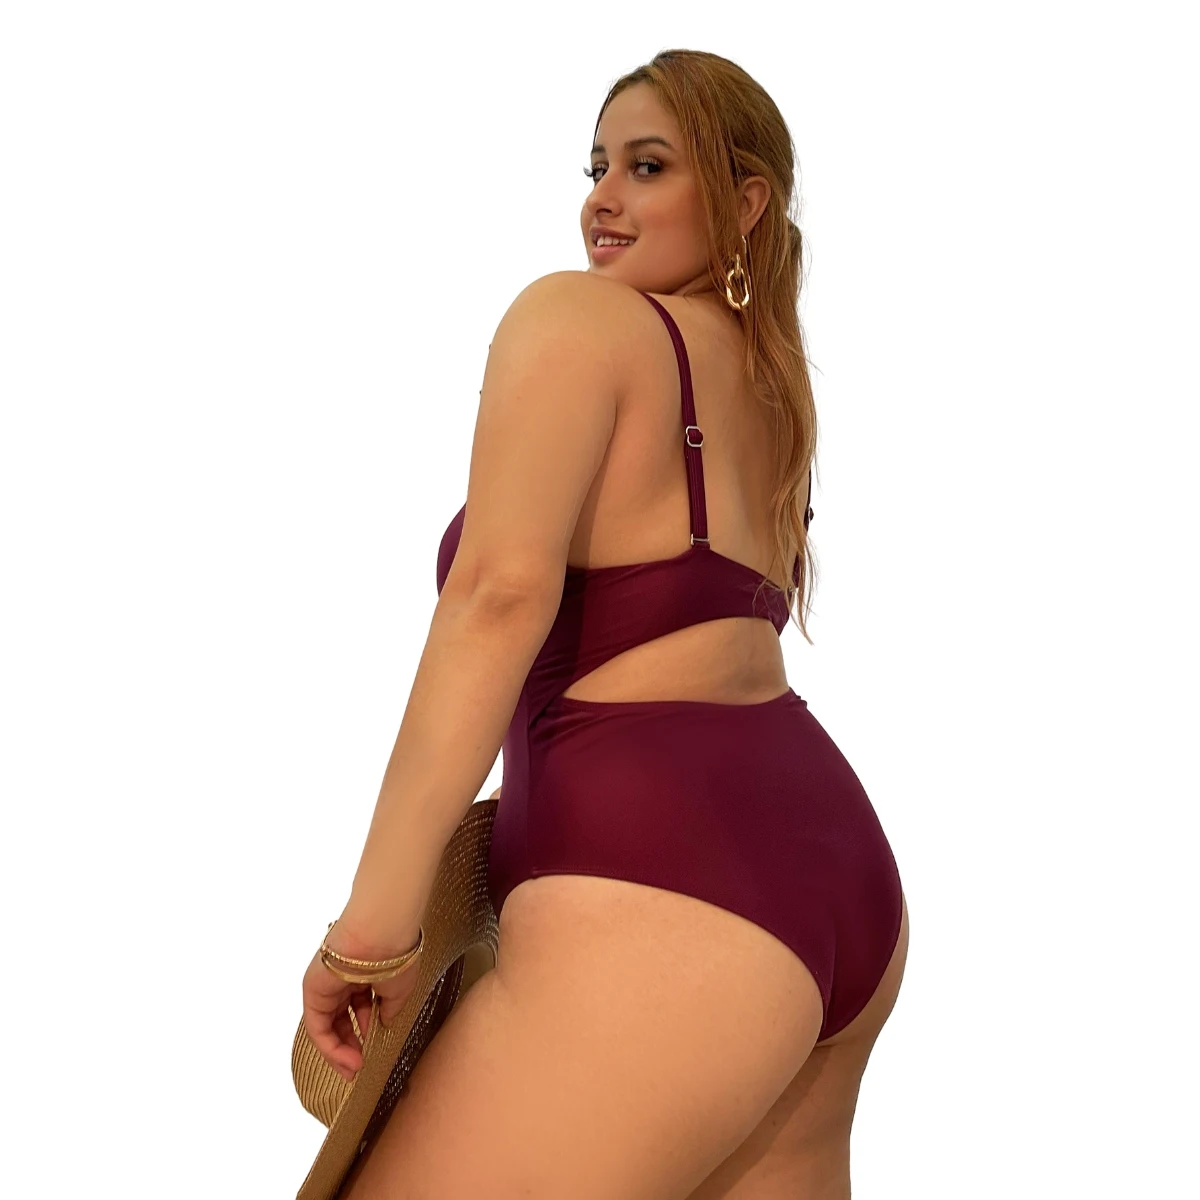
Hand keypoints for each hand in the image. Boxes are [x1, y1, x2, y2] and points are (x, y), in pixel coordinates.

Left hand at [301, 921, 424, 1082]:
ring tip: (355, 1068)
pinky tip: (348, 1059)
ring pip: (326, 1025)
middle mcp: (340, 979)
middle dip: (348, 1047)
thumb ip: (387, 1010)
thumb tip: (383, 1023)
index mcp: (362, 973)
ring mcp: (325, 984)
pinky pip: (317, 1025)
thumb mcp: (398, 990)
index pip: (356, 1010)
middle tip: (358, 1068)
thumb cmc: (395, 955)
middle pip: (338, 1020)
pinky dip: (330, 1046)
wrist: (380, 933)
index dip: (362, 1034)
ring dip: (339, 1051)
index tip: (370, 1057)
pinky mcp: (312, 990)